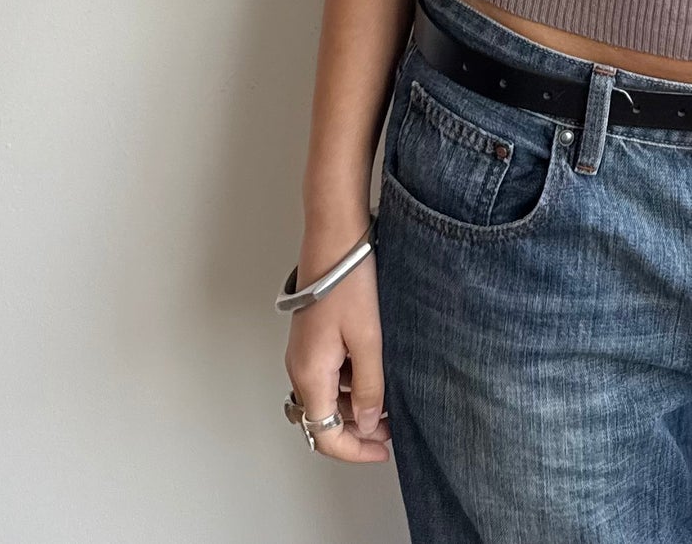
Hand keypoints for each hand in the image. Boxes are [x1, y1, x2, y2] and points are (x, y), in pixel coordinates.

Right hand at [282, 242, 390, 464]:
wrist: (334, 239)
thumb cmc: (348, 281)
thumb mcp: (368, 339)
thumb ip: (369, 387)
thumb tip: (367, 424)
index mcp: (310, 374)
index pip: (325, 434)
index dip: (355, 451)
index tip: (383, 451)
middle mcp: (300, 368)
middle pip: (323, 419)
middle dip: (357, 430)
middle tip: (391, 430)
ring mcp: (305, 353)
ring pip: (327, 398)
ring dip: (354, 407)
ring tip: (389, 401)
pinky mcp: (313, 339)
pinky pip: (328, 375)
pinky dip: (350, 384)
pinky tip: (375, 373)